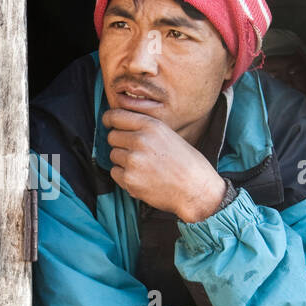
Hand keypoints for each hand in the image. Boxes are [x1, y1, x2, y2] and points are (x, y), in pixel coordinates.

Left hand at [102, 108, 226, 221]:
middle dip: (120, 144)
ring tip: (144, 167)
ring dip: (123, 161)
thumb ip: (145, 128)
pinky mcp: (129, 179)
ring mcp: (133, 160)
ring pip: (113, 155)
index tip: (108, 124)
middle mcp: (140, 140)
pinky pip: (115, 172)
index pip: (116, 116)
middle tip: (136, 152)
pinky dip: (124, 176)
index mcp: (151, 126)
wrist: (196, 190)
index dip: (109, 120)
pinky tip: (142, 177)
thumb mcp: (169, 135)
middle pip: (112, 137)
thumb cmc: (187, 163)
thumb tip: (120, 125)